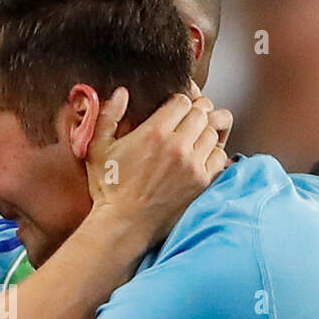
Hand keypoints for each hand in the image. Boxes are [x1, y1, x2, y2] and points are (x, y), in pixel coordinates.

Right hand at [84, 86, 228, 248]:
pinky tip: (200, 157)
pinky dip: (214, 153)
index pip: (183, 100)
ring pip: (214, 132)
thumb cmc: (109, 188)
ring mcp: (193, 165)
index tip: (174, 109)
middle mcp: (178, 146)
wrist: (124, 225)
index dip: (179, 102)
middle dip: (195, 113)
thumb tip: (122, 93)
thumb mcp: (97, 148)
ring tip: (193, 139)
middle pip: (203, 112)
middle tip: (186, 122)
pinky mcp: (202, 183)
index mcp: (154, 132)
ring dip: (206, 132)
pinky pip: (221, 156)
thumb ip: (108, 116)